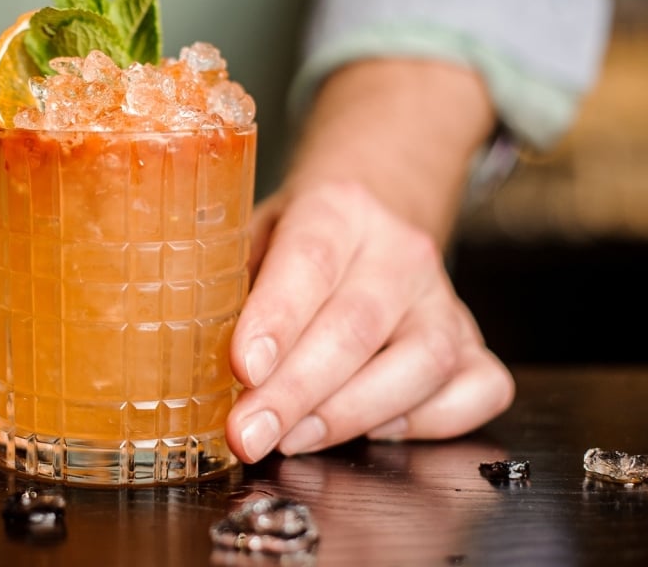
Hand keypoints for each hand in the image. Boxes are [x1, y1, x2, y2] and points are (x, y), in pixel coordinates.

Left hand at [224, 58, 514, 462]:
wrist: (376, 209)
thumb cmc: (298, 239)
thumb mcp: (250, 235)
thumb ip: (226, 284)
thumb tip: (170, 349)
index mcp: (338, 208)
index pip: (310, 260)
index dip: (277, 317)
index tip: (243, 368)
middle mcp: (400, 250)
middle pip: (358, 325)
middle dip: (297, 391)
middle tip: (248, 433)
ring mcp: (444, 298)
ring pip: (423, 363)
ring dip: (352, 415)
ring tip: (295, 439)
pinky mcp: (474, 342)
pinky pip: (477, 389)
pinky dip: (430, 422)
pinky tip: (376, 430)